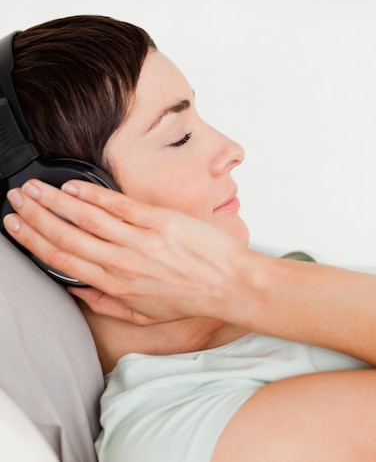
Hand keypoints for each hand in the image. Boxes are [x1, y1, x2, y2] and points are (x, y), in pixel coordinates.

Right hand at [3, 179, 248, 325]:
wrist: (229, 284)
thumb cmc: (189, 298)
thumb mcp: (143, 315)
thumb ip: (105, 303)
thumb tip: (77, 289)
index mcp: (114, 285)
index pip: (62, 260)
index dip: (33, 241)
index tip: (15, 226)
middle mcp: (121, 263)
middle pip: (65, 236)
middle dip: (34, 216)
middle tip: (14, 199)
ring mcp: (139, 240)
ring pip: (85, 218)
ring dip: (54, 200)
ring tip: (33, 187)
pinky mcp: (157, 221)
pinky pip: (116, 205)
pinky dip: (90, 194)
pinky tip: (71, 185)